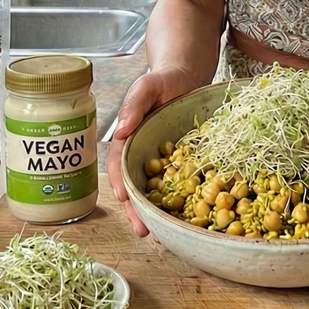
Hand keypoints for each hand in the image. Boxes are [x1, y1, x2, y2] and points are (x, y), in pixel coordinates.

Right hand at [107, 68, 198, 236]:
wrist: (188, 76)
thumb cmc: (163, 79)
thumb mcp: (147, 85)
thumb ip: (134, 104)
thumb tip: (122, 128)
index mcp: (129, 139)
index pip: (120, 164)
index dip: (120, 182)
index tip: (123, 198)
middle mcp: (142, 154)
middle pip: (135, 185)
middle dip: (136, 209)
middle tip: (142, 229)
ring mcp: (162, 161)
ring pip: (155, 190)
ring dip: (155, 212)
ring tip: (160, 233)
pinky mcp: (182, 163)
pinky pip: (180, 184)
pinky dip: (181, 201)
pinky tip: (188, 216)